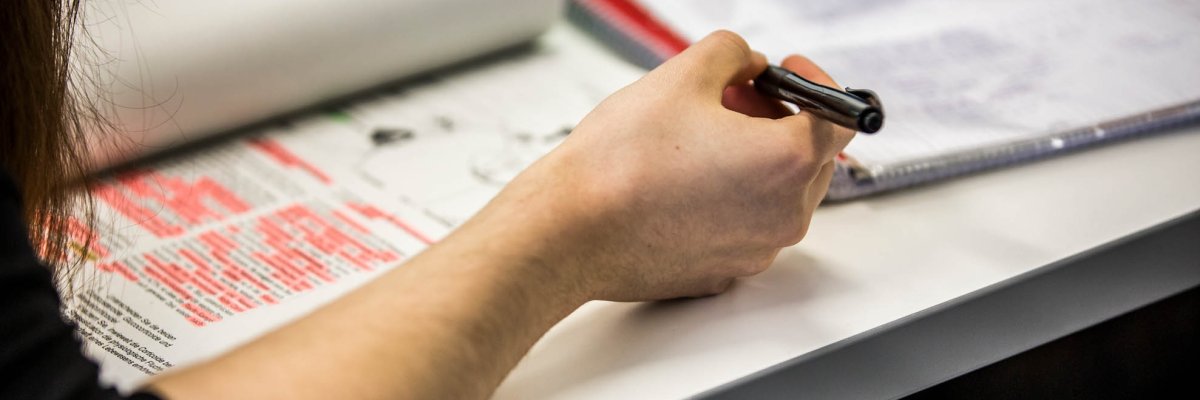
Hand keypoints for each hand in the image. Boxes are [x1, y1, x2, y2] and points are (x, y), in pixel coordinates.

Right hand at [478, 31, 854, 301]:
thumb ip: (733, 53)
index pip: (841, 117)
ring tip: (699, 139)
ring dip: (756, 158)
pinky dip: (730, 198)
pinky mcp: (724, 272)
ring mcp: (755, 250)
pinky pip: (746, 225)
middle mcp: (783, 216)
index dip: (816, 84)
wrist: (569, 232)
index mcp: (786, 163)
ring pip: (779, 193)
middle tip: (732, 98)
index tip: (787, 74)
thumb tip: (747, 62)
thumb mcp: (682, 75)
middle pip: (811, 157)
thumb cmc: (619, 164)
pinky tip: (683, 180)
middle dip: (780, 118)